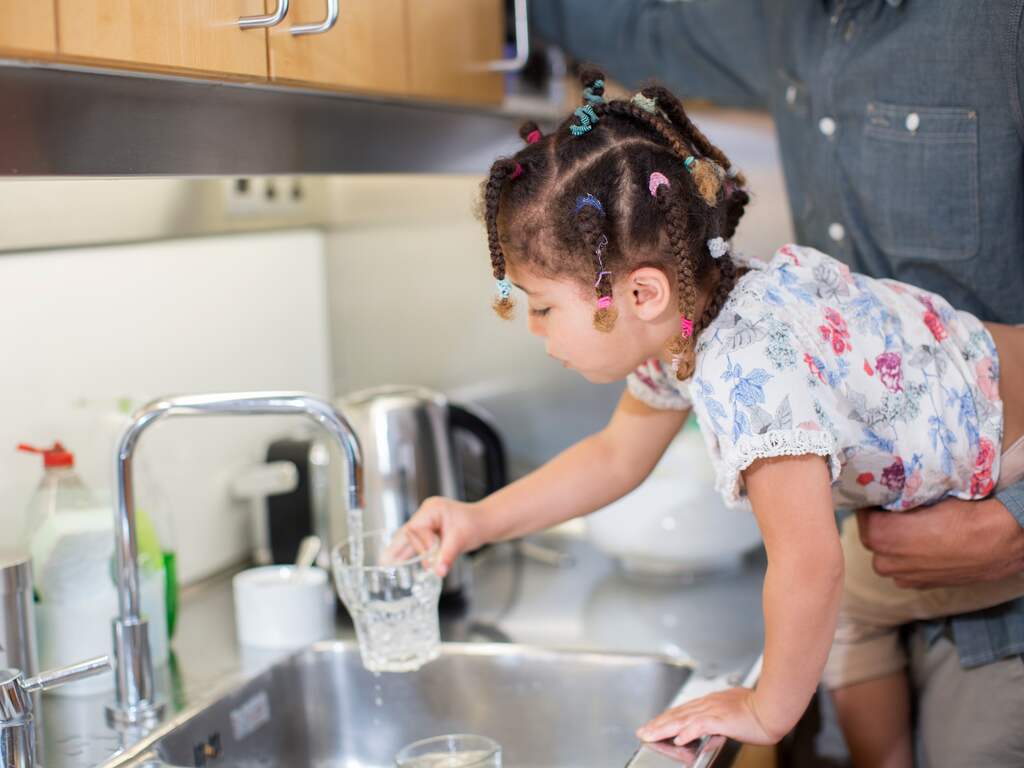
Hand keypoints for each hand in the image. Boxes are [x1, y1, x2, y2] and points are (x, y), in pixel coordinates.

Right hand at [391, 496, 483, 577]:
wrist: (486, 523)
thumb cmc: (476, 524)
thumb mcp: (461, 540)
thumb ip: (448, 556)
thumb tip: (438, 572)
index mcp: (432, 509)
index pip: (415, 528)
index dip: (421, 545)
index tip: (431, 557)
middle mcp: (426, 514)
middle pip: (408, 533)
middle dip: (404, 549)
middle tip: (386, 563)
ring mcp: (427, 522)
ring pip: (409, 538)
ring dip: (402, 552)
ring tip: (384, 563)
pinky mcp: (430, 531)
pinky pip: (416, 542)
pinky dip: (410, 552)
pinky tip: (397, 561)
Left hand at [635, 688, 779, 746]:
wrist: (773, 706)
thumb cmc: (760, 708)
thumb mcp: (735, 708)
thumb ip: (722, 714)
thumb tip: (718, 721)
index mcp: (712, 702)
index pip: (683, 710)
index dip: (666, 717)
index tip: (654, 724)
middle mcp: (709, 704)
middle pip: (678, 714)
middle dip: (658, 723)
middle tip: (643, 731)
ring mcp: (713, 710)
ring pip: (683, 719)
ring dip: (665, 728)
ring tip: (651, 735)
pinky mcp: (721, 719)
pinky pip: (700, 726)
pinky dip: (687, 732)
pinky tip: (678, 739)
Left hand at [857, 496, 1023, 587]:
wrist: (998, 540)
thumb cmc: (961, 515)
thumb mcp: (921, 497)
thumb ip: (894, 500)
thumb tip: (882, 492)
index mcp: (881, 536)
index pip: (860, 515)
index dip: (869, 504)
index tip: (877, 496)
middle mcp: (886, 561)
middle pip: (870, 537)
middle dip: (878, 524)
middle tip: (893, 510)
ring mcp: (903, 577)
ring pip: (885, 555)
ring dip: (892, 543)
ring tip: (910, 528)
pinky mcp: (920, 585)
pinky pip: (903, 568)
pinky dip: (908, 558)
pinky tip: (923, 545)